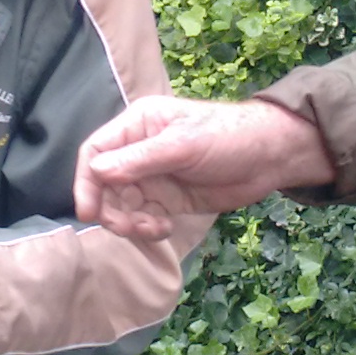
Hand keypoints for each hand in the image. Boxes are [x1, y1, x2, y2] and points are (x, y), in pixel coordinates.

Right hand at [74, 96, 332, 241]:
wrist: (269, 157)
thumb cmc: (228, 137)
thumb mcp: (182, 145)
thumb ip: (140, 159)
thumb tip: (97, 171)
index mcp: (137, 126)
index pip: (95, 152)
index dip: (86, 181)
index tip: (90, 211)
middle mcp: (138, 151)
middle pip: (104, 185)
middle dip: (112, 209)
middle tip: (130, 227)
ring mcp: (153, 176)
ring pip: (122, 205)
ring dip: (131, 222)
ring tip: (156, 228)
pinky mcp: (168, 199)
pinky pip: (143, 217)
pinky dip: (147, 228)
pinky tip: (166, 228)